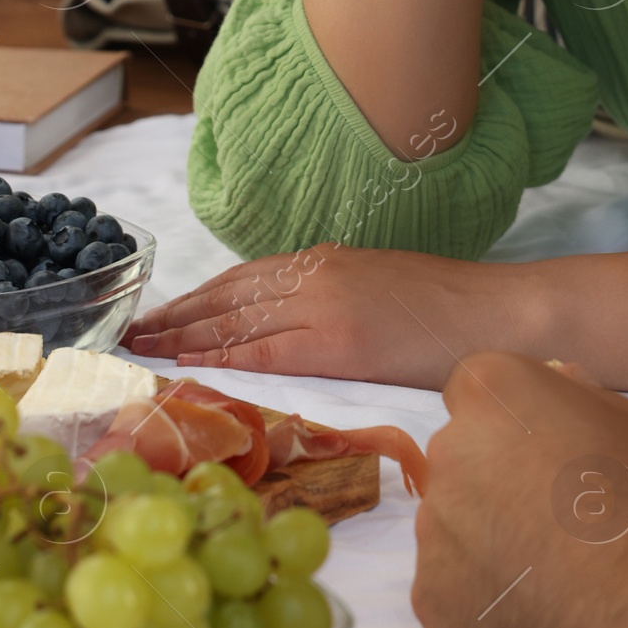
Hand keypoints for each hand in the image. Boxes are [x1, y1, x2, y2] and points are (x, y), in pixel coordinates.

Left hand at [130, 246, 540, 384]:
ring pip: (234, 320)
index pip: (241, 280)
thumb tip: (290, 332)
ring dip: (182, 336)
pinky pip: (266, 351)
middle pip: (227, 296)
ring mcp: (325, 305)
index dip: (193, 299)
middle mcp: (316, 274)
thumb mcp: (379, 293)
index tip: (155, 316)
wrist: (502, 315)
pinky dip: (220, 358)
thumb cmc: (450, 315)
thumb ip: (331, 305)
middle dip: (173, 316)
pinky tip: (188, 366)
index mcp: (324, 261)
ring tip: (139, 349)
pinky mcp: (340, 341)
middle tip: (125, 333)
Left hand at [413, 355, 627, 627]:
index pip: (474, 391)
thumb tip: (558, 382)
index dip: (509, 419)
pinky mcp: (432, 601)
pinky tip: (535, 612)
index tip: (540, 452)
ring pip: (452, 526)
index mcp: (494, 394)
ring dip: (487, 540)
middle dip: (495, 478)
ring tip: (551, 572)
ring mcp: (433, 532)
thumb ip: (583, 396)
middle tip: (554, 518)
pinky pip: (450, 590)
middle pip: (460, 458)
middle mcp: (448, 453)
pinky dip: (483, 599)